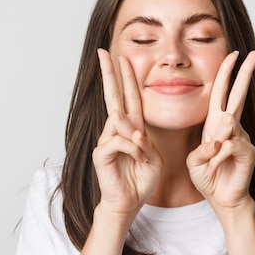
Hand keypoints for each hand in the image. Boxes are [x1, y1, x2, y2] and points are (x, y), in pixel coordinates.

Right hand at [92, 49, 161, 219]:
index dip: (126, 77)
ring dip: (137, 139)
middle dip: (109, 73)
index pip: (129, 97)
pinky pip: (119, 141)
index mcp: (132, 128)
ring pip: (121, 123)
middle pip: (113, 96)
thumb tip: (135, 133)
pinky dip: (133, 149)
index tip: (122, 57)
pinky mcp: (101, 152)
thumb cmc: (141, 180)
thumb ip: (146, 143)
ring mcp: (107, 140)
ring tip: (143, 158)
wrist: (129, 202)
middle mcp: (117, 130)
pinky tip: (138, 159)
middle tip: (103, 52)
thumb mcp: (153, 158)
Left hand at [186, 51, 254, 212]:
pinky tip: (215, 169)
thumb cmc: (208, 178)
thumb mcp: (194, 161)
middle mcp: (232, 128)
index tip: (234, 54)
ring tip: (211, 164)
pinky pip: (229, 146)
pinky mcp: (248, 151)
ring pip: (228, 125)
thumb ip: (202, 150)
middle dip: (245, 73)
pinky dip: (218, 158)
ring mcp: (242, 138)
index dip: (227, 74)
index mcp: (216, 124)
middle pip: (239, 95)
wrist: (222, 199)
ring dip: (215, 144)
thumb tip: (220, 140)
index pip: (222, 94)